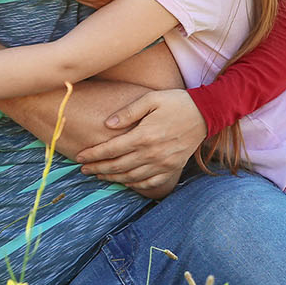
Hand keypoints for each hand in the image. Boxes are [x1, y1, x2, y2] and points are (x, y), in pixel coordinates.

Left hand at [76, 89, 204, 193]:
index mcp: (144, 135)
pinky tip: (125, 182)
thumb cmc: (176, 102)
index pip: (111, 149)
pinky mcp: (172, 168)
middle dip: (97, 168)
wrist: (206, 114)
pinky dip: (134, 185)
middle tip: (83, 169)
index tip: (79, 157)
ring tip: (98, 175)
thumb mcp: (151, 99)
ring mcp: (163, 163)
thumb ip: (128, 112)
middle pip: (117, 166)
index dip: (93, 155)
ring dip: (112, 178)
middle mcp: (152, 153)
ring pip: (131, 177)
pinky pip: (150, 183)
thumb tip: (107, 124)